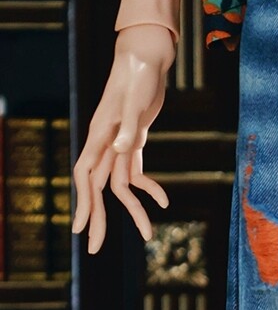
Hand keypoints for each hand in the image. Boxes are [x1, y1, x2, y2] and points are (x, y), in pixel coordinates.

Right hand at [72, 25, 174, 252]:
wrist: (147, 60)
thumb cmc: (138, 77)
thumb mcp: (135, 101)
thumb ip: (129, 126)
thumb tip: (123, 149)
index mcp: (100, 136)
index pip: (86, 176)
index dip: (83, 202)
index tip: (80, 229)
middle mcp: (106, 144)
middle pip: (99, 188)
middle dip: (99, 219)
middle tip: (96, 250)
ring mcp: (120, 144)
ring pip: (121, 185)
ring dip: (133, 210)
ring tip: (147, 235)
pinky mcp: (136, 141)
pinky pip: (138, 171)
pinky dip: (150, 187)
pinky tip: (164, 201)